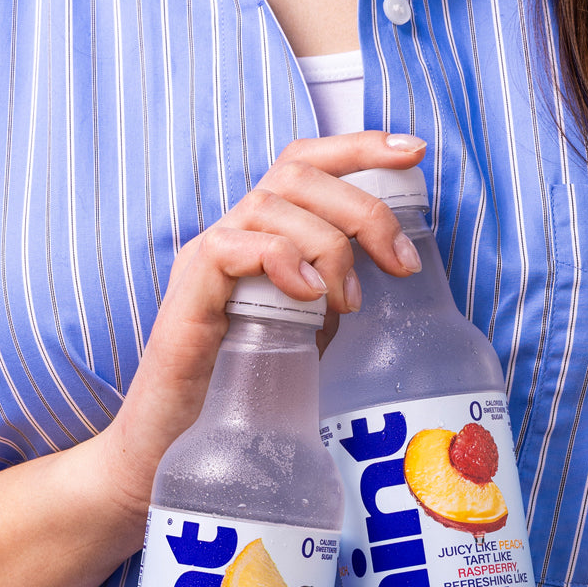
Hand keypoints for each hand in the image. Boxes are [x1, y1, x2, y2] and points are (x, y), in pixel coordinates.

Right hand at [94, 130, 428, 532]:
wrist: (172, 438)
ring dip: (329, 246)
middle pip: (299, 174)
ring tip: (348, 302)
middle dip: (364, 209)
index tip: (414, 153)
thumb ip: (336, 294)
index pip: (309, 165)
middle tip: (400, 264)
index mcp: (267, 234)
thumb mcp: (308, 331)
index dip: (360, 148)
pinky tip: (308, 295)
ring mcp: (209, 256)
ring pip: (274, 205)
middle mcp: (236, 233)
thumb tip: (396, 270)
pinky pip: (235, 247)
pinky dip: (281, 261)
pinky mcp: (190, 289)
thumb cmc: (240, 388)